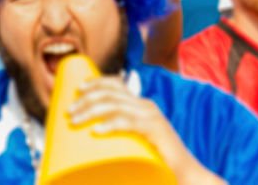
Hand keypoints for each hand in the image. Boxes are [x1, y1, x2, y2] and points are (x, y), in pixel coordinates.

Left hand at [69, 77, 217, 182]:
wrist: (188, 177)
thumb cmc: (158, 162)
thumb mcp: (135, 141)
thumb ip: (120, 134)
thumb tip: (91, 136)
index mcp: (141, 105)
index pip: (116, 84)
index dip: (95, 82)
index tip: (77, 89)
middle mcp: (146, 107)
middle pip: (110, 93)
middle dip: (86, 99)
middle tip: (69, 111)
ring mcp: (152, 118)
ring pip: (115, 105)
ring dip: (90, 110)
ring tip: (75, 120)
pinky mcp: (155, 132)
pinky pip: (128, 123)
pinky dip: (110, 124)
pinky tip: (96, 130)